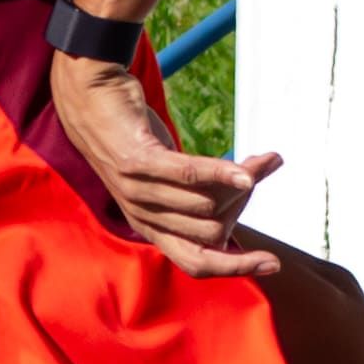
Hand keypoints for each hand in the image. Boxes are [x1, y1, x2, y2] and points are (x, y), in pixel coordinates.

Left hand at [48, 55, 284, 279]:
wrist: (90, 96)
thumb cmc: (137, 135)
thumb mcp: (172, 168)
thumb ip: (209, 182)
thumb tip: (265, 171)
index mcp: (150, 227)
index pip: (197, 263)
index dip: (235, 267)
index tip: (273, 263)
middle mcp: (142, 217)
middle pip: (211, 231)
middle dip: (241, 206)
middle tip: (254, 176)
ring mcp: (138, 192)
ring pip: (206, 205)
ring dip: (240, 184)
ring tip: (261, 161)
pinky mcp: (139, 162)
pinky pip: (190, 174)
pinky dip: (223, 175)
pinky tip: (250, 173)